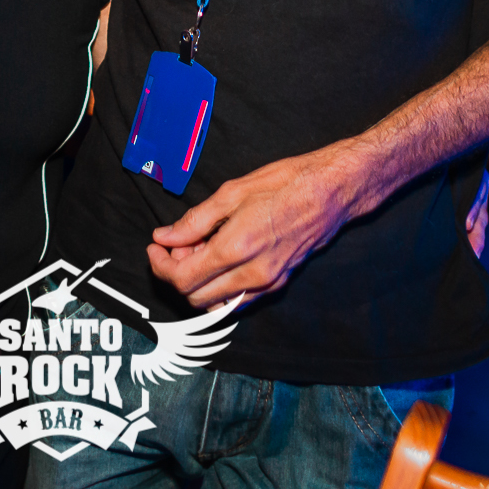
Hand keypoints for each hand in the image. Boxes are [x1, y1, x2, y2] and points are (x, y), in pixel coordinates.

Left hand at [146, 144, 364, 310]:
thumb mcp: (233, 191)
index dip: (160, 265)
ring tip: (196, 251)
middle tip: (174, 245)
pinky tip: (219, 260)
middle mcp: (252, 274)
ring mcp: (268, 283)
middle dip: (175, 274)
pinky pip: (238, 301)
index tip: (155, 246)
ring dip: (197, 285)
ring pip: (216, 305)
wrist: (333, 191)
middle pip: (195, 297)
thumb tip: (165, 236)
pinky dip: (219, 288)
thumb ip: (195, 220)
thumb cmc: (286, 182)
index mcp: (237, 247)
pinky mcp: (279, 284)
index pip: (183, 277)